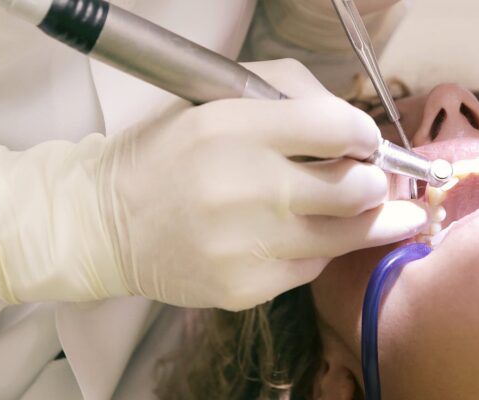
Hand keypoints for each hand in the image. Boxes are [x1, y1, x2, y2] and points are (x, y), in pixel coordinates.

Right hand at [0, 59, 426, 309]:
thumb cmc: (166, 153)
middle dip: (373, 183)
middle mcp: (242, 187)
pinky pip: (312, 266)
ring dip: (367, 220)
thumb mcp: (216, 100)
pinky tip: (305, 235)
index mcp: (232, 128)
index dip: (364, 136)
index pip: (337, 127)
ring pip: (344, 235)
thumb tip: (352, 127)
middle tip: (369, 181)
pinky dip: (318, 248)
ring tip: (372, 211)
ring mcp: (244, 244)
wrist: (106, 223)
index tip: (364, 143)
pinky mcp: (243, 288)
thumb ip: (288, 95)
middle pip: (353, 189)